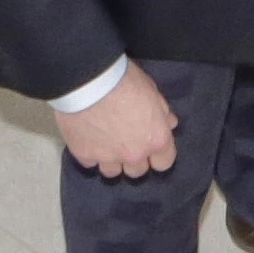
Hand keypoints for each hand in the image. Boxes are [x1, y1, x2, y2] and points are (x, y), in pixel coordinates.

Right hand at [54, 65, 179, 182]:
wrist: (88, 80)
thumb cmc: (124, 80)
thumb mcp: (151, 90)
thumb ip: (162, 111)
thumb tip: (169, 123)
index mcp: (155, 139)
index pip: (164, 162)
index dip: (158, 155)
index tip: (150, 145)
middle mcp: (134, 154)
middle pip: (137, 171)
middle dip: (133, 158)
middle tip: (125, 140)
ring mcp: (108, 158)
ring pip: (112, 172)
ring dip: (111, 160)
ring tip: (105, 142)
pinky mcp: (84, 155)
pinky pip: (90, 163)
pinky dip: (90, 154)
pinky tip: (88, 138)